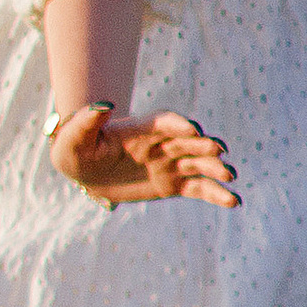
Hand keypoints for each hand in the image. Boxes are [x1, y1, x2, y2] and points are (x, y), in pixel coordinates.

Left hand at [48, 104, 240, 209]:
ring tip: (230, 177)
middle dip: (203, 146)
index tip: (193, 129)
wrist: (84, 171)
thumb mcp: (73, 137)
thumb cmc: (76, 149)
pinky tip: (233, 201)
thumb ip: (88, 121)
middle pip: (187, 142)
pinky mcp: (173, 184)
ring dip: (214, 170)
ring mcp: (169, 163)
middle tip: (219, 151)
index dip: (178, 124)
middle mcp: (161, 144)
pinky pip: (198, 189)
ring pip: (197, 165)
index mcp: (140, 129)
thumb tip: (104, 104)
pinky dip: (215, 194)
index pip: (163, 123)